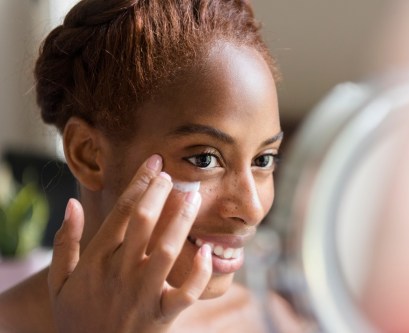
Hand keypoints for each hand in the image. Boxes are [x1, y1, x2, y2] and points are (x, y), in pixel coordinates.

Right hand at [48, 155, 211, 332]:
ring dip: (181, 221)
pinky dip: (197, 274)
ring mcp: (142, 293)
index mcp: (98, 259)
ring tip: (193, 197)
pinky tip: (205, 252)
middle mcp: (121, 271)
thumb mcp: (59, 281)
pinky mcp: (161, 316)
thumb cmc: (77, 317)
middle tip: (172, 174)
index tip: (155, 162)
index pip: (122, 211)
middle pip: (144, 222)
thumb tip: (71, 204)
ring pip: (166, 249)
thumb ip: (64, 242)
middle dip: (159, 192)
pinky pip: (185, 293)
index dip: (139, 183)